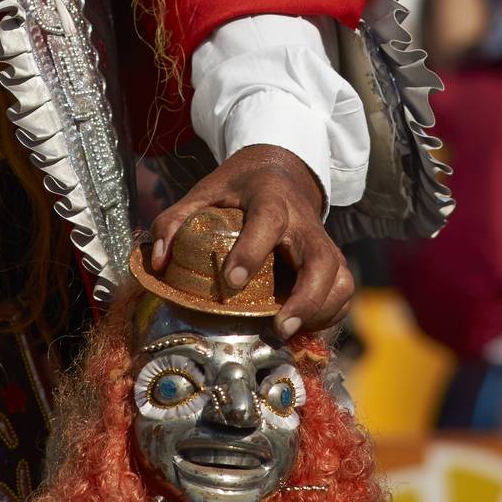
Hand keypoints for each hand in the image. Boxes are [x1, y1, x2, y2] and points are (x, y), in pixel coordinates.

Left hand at [147, 144, 353, 338]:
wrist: (281, 171)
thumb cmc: (239, 188)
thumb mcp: (204, 192)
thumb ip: (176, 220)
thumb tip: (158, 260)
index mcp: (270, 198)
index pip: (268, 221)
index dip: (251, 251)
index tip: (231, 280)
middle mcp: (303, 222)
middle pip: (321, 260)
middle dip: (305, 297)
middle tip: (279, 326)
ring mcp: (322, 242)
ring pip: (340, 278)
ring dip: (320, 310)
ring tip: (289, 331)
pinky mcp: (332, 260)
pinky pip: (342, 291)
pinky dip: (329, 314)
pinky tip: (303, 327)